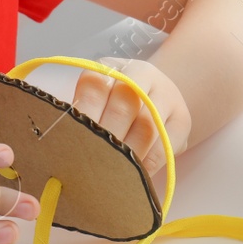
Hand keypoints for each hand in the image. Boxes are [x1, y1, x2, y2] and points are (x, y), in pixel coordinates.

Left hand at [70, 57, 191, 176]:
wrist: (157, 98)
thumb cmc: (115, 107)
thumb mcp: (97, 101)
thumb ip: (82, 116)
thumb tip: (60, 146)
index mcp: (112, 68)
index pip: (95, 85)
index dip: (85, 114)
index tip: (74, 139)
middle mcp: (142, 75)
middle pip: (123, 105)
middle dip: (107, 138)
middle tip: (92, 162)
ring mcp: (166, 95)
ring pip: (148, 125)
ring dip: (128, 152)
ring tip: (112, 172)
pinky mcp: (182, 119)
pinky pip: (165, 145)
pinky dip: (147, 163)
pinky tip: (134, 174)